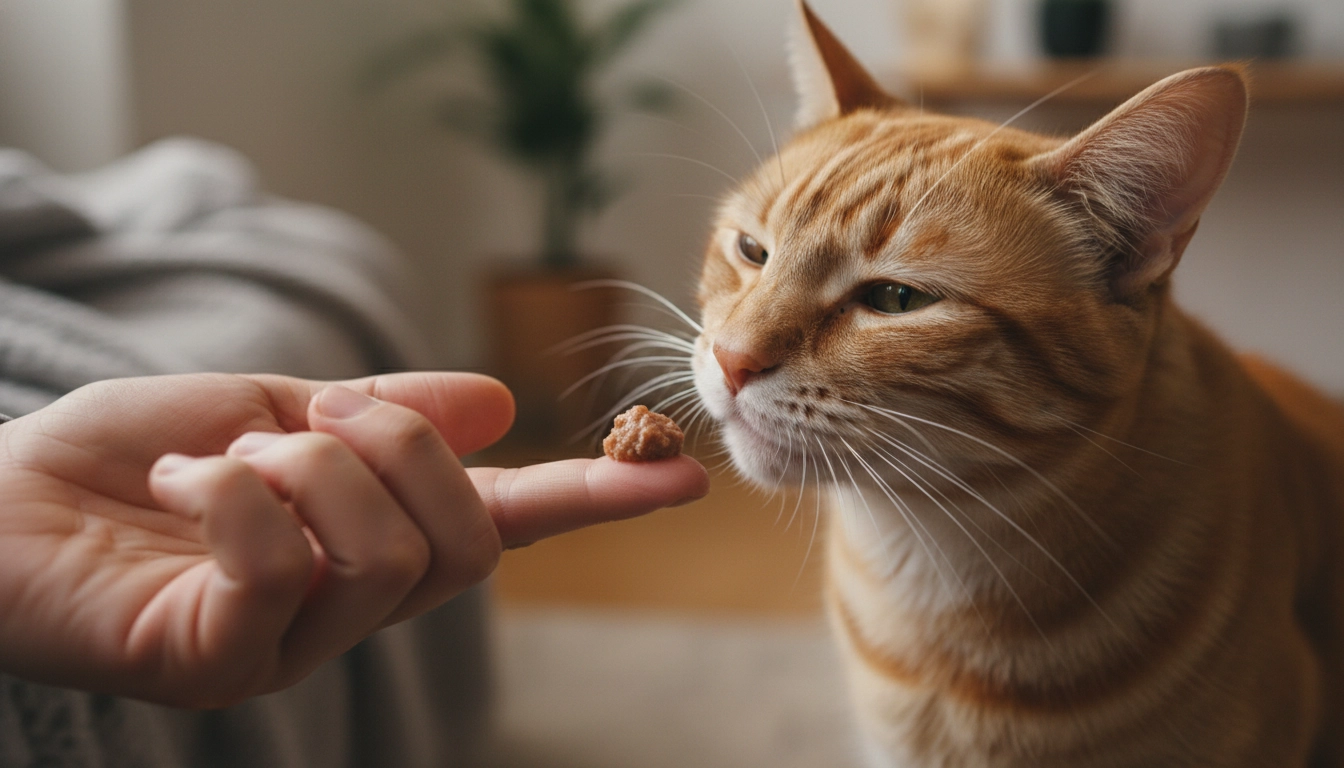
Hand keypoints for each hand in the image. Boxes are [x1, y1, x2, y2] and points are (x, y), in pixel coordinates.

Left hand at [0, 373, 707, 707]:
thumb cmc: (123, 461)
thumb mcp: (269, 405)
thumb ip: (377, 413)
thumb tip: (495, 404)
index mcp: (371, 539)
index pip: (509, 526)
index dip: (596, 501)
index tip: (679, 477)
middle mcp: (351, 605)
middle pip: (466, 538)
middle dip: (395, 446)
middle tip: (307, 417)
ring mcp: (292, 645)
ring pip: (384, 549)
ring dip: (304, 464)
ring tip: (222, 459)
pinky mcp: (222, 665)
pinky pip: (281, 566)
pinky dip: (235, 491)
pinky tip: (178, 488)